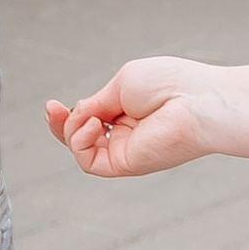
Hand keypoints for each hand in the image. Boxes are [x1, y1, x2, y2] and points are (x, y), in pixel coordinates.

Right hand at [45, 55, 227, 177]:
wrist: (197, 101)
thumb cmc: (170, 84)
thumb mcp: (122, 85)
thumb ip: (96, 103)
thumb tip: (77, 114)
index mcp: (128, 112)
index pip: (89, 119)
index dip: (68, 114)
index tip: (53, 104)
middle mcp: (126, 134)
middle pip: (80, 137)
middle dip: (60, 125)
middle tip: (52, 109)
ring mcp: (126, 150)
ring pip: (81, 150)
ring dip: (71, 131)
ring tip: (88, 116)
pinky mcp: (127, 165)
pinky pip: (89, 162)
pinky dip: (80, 142)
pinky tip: (94, 124)